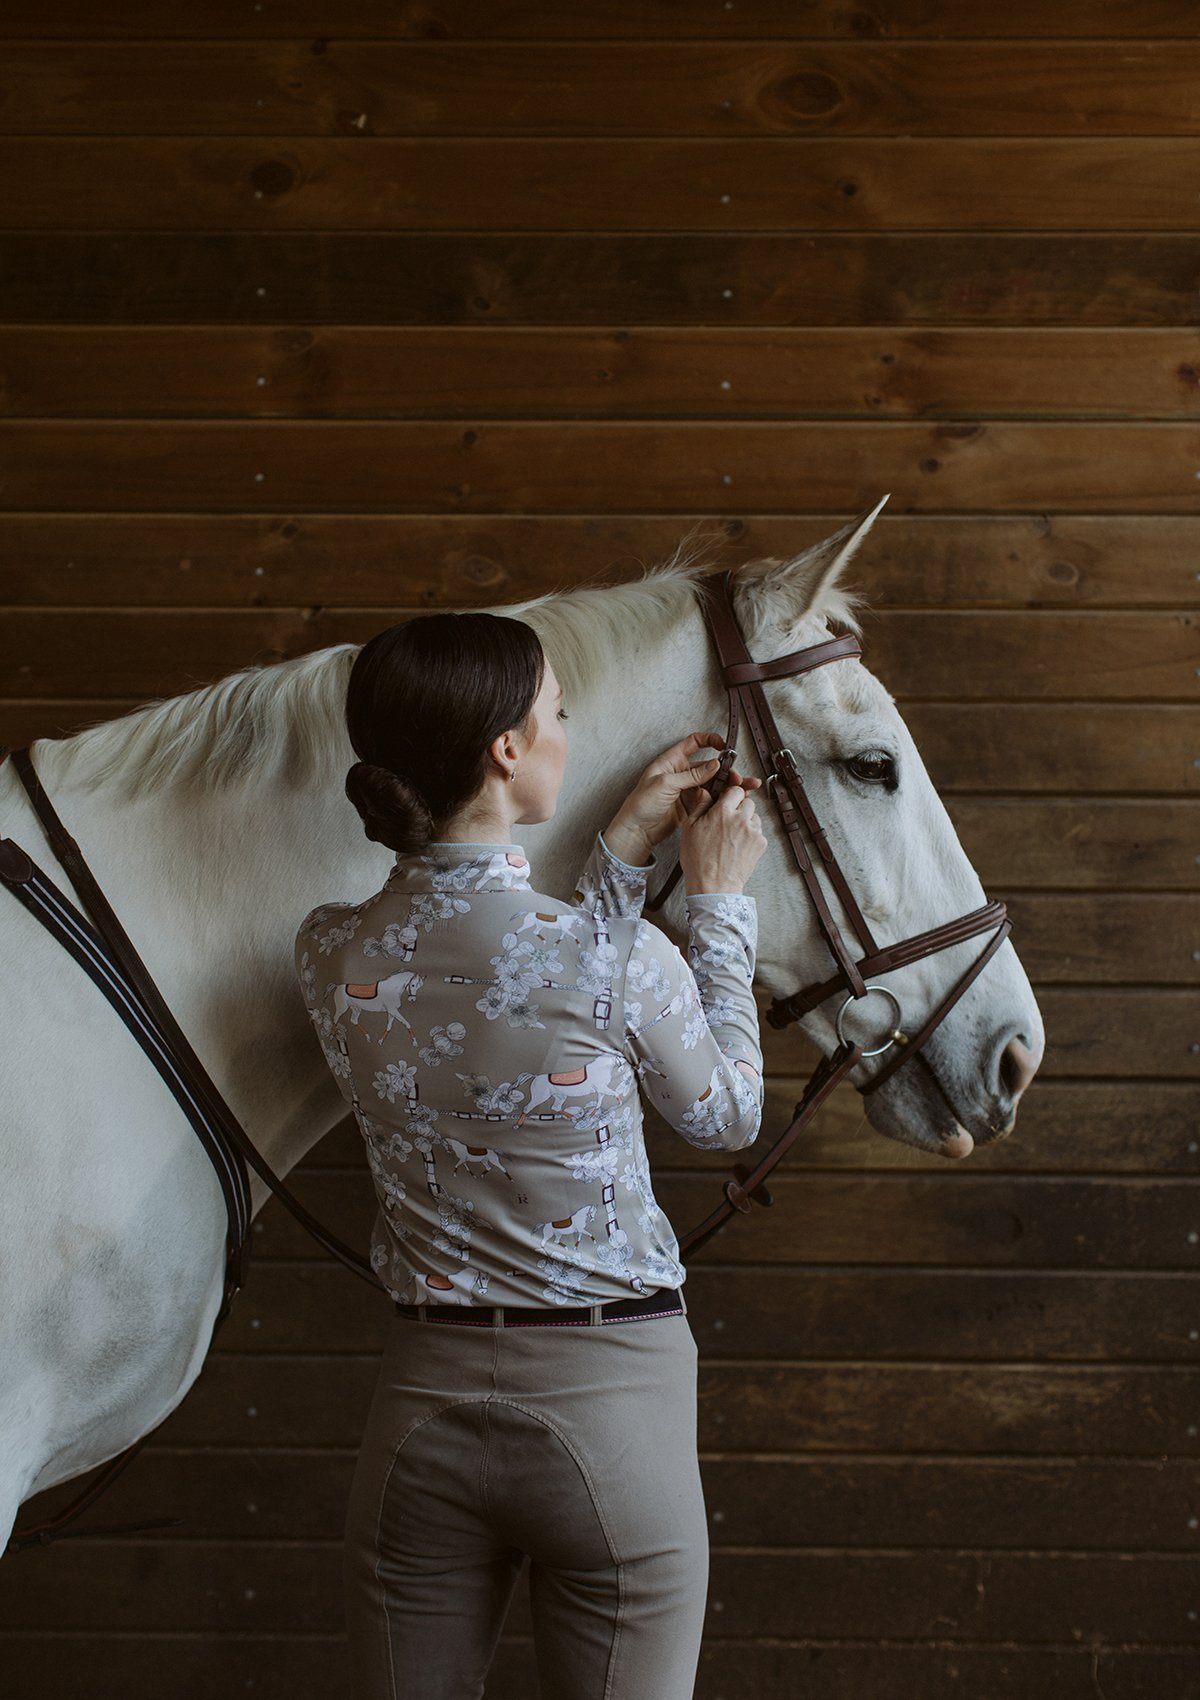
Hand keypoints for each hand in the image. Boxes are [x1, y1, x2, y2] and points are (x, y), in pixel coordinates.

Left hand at [603, 730, 763, 865]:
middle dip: (726, 771)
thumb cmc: (641, 803)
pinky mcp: (692, 805)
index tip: (724, 746)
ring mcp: (687, 790)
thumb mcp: (665, 784)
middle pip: (709, 766)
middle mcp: (681, 773)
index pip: (694, 742)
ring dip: (728, 786)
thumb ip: (691, 775)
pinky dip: (722, 799)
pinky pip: (710, 799)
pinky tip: (732, 800)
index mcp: (672, 761)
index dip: (710, 740)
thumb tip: (714, 764)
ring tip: (745, 789)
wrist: (637, 830)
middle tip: (738, 779)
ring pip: (712, 784)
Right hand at [679, 778, 767, 895]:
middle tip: (728, 820)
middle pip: (748, 802)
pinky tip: (738, 845)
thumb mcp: (690, 829)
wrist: (714, 886)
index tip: (726, 802)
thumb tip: (704, 792)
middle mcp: (741, 818)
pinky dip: (751, 836)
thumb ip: (699, 806)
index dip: (730, 796)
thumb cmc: (699, 860)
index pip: (736, 790)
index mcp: (722, 811)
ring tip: (733, 835)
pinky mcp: (761, 844)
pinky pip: (759, 832)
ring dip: (746, 821)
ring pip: (755, 816)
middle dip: (739, 808)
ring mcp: (753, 831)